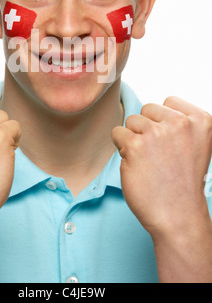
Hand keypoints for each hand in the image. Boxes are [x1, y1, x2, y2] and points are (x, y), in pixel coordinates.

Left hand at [112, 96, 211, 239]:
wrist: (178, 216)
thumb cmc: (183, 181)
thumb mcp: (196, 144)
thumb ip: (182, 122)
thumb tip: (156, 109)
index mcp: (201, 120)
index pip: (168, 102)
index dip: (163, 122)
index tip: (171, 144)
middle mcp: (180, 123)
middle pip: (147, 109)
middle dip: (147, 128)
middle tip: (159, 156)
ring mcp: (157, 133)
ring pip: (131, 121)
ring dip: (134, 139)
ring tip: (149, 162)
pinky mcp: (135, 145)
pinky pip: (117, 133)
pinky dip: (121, 148)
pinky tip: (137, 165)